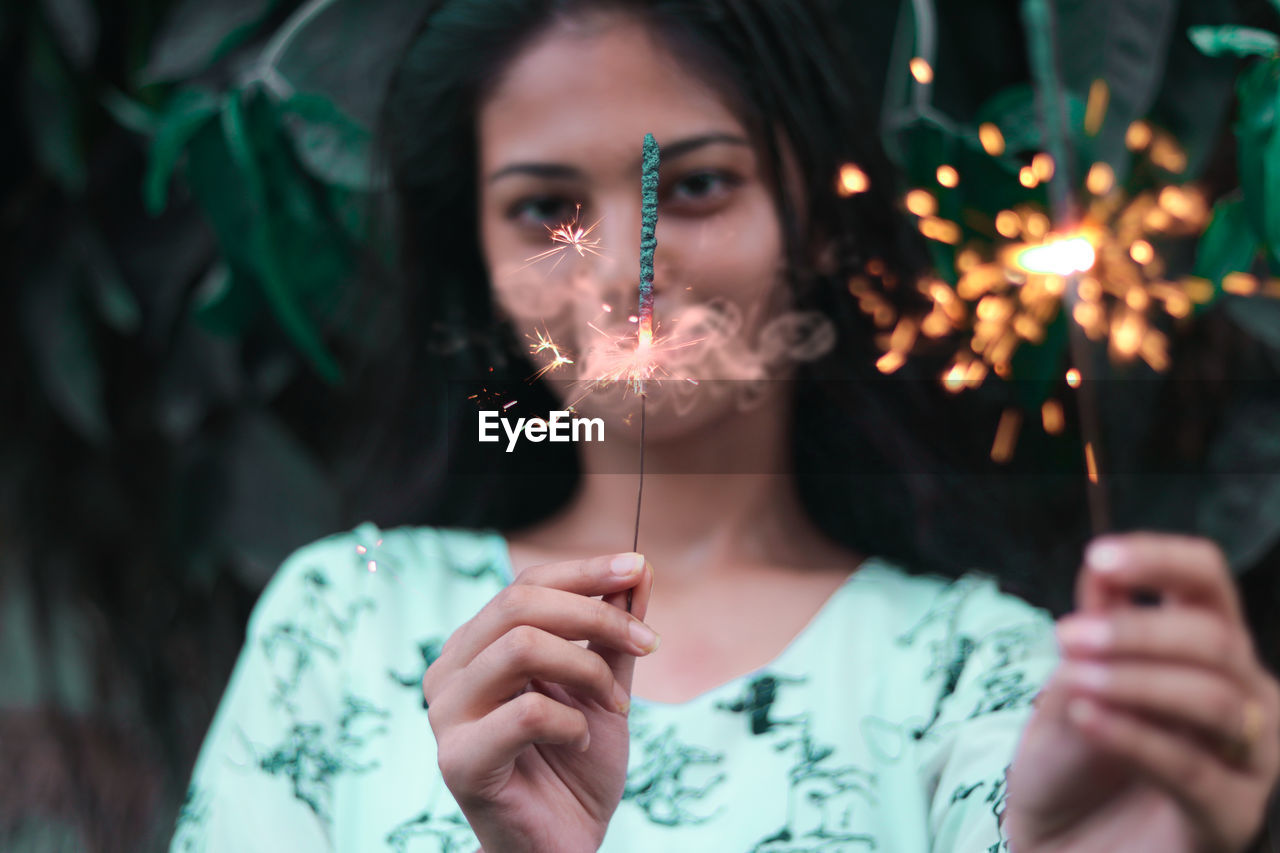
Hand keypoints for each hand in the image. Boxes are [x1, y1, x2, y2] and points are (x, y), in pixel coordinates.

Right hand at [422, 552, 658, 852]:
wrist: (562, 843)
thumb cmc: (575, 764)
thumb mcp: (604, 685)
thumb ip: (613, 633)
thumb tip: (639, 571)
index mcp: (477, 645)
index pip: (526, 584)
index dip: (585, 571)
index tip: (639, 568)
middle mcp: (451, 671)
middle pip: (519, 604)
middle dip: (595, 615)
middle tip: (647, 643)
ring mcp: (446, 715)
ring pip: (520, 648)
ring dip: (587, 670)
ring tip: (615, 705)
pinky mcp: (457, 761)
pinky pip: (527, 713)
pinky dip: (572, 723)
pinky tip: (580, 742)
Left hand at [1004, 533, 1279, 852]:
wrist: (1054, 846)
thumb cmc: (1067, 762)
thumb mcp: (1065, 688)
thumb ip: (1090, 636)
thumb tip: (1103, 574)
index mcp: (1201, 647)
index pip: (1206, 581)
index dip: (1161, 560)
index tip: (1099, 557)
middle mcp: (1241, 694)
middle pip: (1216, 637)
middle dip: (1138, 631)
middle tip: (1066, 636)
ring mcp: (1247, 758)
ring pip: (1214, 699)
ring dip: (1136, 681)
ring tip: (1073, 680)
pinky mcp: (1231, 817)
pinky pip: (1194, 769)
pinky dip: (1137, 736)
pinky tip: (1088, 719)